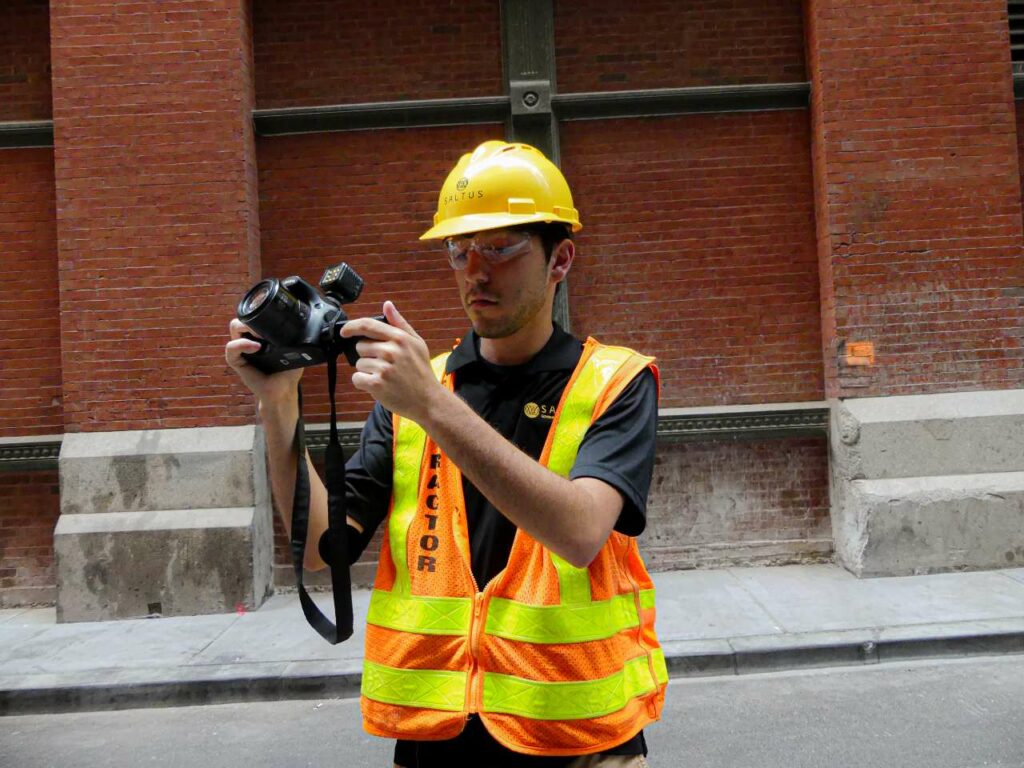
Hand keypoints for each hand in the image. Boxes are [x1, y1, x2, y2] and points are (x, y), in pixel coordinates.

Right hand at [224, 319, 302, 409]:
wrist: (283, 391)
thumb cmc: (288, 372)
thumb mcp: (294, 350)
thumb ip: (296, 337)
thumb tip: (303, 326)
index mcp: (262, 336)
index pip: (254, 317)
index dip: (259, 312)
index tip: (272, 316)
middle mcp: (250, 340)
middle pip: (243, 317)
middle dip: (251, 317)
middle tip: (265, 327)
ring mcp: (242, 350)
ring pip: (234, 327)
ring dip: (246, 327)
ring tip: (260, 336)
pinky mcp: (237, 362)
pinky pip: (231, 348)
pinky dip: (241, 344)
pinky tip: (256, 347)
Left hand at [340, 301, 442, 422]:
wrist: (428, 400)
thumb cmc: (421, 371)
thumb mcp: (417, 343)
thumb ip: (400, 324)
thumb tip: (387, 305)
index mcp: (399, 338)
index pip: (367, 325)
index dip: (351, 327)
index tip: (345, 332)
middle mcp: (391, 351)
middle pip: (360, 347)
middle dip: (367, 355)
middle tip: (384, 365)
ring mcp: (384, 368)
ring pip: (359, 364)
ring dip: (367, 371)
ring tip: (385, 377)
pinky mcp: (377, 384)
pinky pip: (357, 378)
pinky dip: (363, 383)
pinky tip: (379, 386)